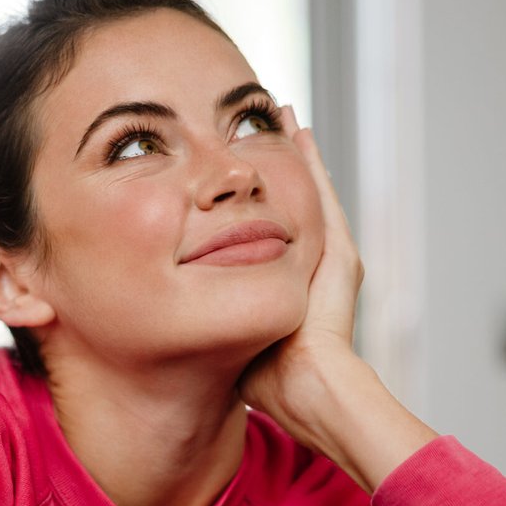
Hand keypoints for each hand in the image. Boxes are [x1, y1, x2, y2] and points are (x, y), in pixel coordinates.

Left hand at [238, 107, 435, 490]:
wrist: (308, 389)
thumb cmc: (268, 380)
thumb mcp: (229, 335)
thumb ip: (209, 317)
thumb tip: (165, 311)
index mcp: (289, 283)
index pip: (270, 230)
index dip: (256, 202)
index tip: (239, 175)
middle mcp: (314, 265)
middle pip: (293, 199)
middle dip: (279, 165)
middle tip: (263, 124)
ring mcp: (332, 257)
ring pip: (308, 189)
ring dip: (297, 153)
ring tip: (282, 115)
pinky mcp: (340, 254)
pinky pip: (320, 194)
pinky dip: (310, 163)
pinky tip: (297, 133)